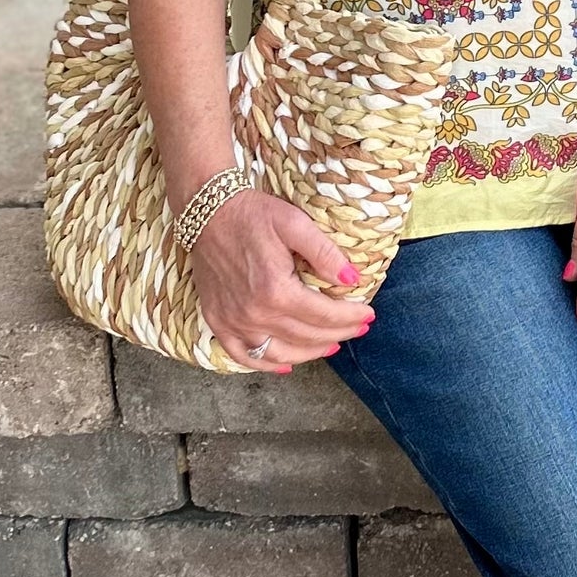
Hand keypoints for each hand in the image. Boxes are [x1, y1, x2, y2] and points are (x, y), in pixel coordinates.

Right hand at [188, 190, 375, 372]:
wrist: (207, 211)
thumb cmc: (252, 214)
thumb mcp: (294, 223)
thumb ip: (325, 253)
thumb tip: (353, 279)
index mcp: (276, 290)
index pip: (324, 315)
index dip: (351, 317)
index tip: (369, 314)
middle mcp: (254, 313)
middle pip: (307, 336)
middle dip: (339, 334)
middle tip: (359, 328)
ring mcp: (233, 322)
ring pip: (280, 353)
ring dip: (311, 353)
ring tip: (332, 345)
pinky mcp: (217, 322)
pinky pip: (244, 356)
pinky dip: (267, 365)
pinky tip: (286, 365)